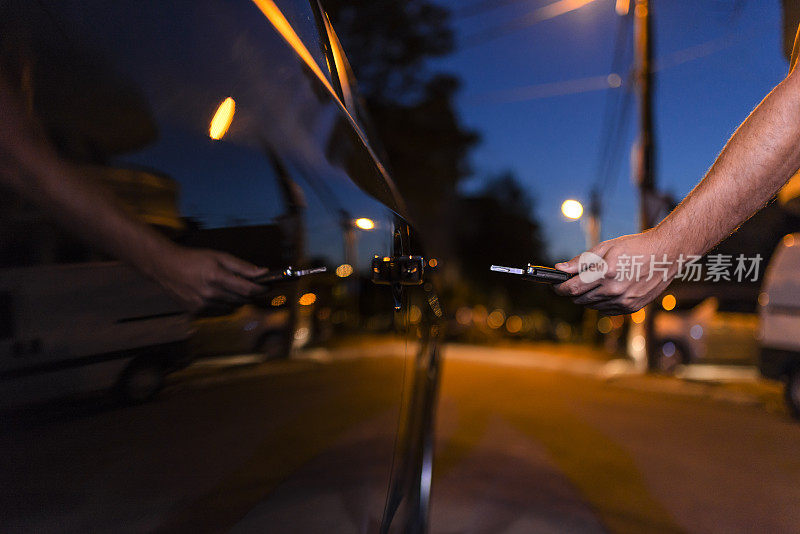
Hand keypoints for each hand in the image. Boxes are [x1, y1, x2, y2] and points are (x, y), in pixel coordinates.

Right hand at [148, 245, 268, 311]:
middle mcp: (209, 293)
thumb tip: (262, 272)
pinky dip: (222, 305)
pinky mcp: (195, 312)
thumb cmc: (193, 258)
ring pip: (231, 308)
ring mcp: (201, 305)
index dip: (260, 288)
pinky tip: (216, 295)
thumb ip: (241, 266)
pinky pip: (218, 312)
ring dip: (236, 300)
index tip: (267, 286)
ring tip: (230, 288)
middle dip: (249, 294)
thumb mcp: (219, 256)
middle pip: (241, 300)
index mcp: (216, 277)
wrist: (165, 267)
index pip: (247, 289)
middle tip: (251, 286)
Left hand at [552, 230, 679, 314]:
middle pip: (579, 299)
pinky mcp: (631, 308)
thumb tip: (559, 268)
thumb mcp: (605, 247)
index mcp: (605, 273)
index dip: (559, 288)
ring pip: (591, 305)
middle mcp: (614, 290)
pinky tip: (606, 289)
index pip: (571, 288)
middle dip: (571, 291)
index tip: (554, 285)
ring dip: (586, 297)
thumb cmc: (634, 247)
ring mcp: (623, 301)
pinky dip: (600, 302)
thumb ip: (580, 261)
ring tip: (593, 282)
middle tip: (572, 281)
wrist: (665, 254)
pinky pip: (606, 309)